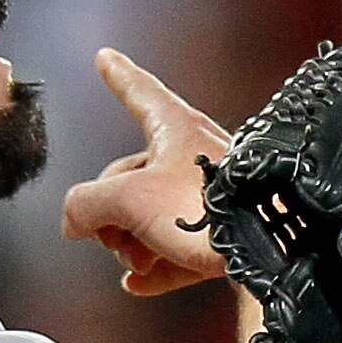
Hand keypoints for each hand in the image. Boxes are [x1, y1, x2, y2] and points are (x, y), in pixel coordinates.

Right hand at [61, 49, 231, 295]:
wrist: (267, 249)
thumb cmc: (207, 208)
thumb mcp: (128, 199)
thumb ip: (88, 204)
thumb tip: (74, 221)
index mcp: (176, 129)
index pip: (138, 92)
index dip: (118, 77)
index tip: (106, 58)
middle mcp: (195, 156)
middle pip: (132, 178)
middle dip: (111, 214)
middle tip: (107, 237)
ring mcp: (212, 198)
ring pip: (153, 219)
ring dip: (132, 246)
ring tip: (135, 263)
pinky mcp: (224, 237)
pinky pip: (178, 251)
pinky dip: (155, 267)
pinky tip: (137, 284)